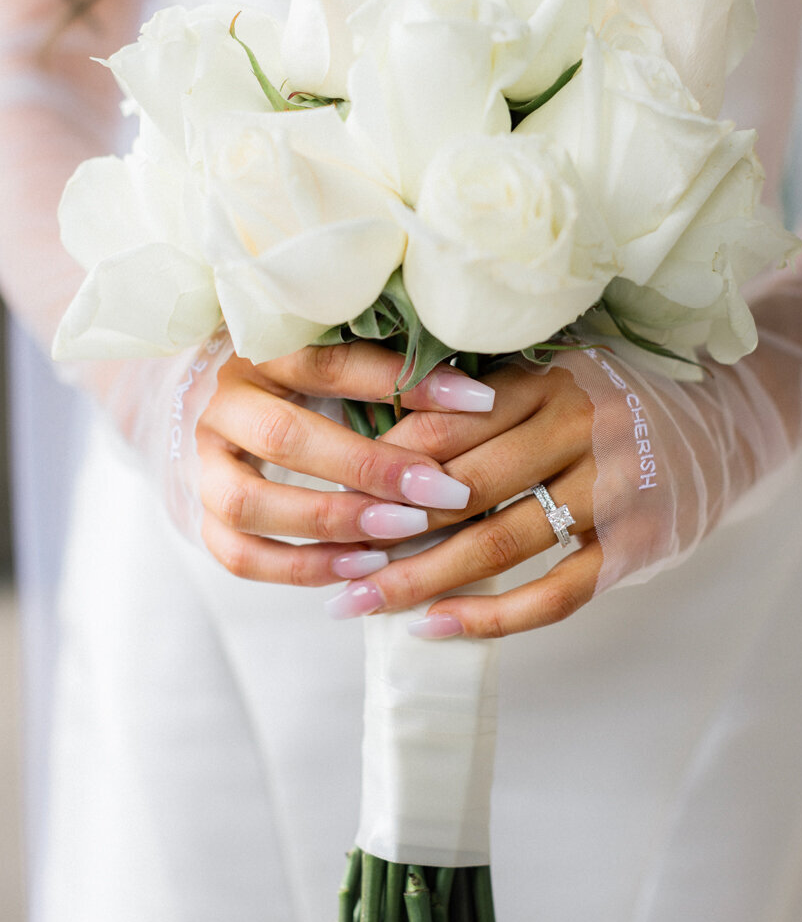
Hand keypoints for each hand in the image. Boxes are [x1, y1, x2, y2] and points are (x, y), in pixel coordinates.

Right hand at [195, 342, 494, 583]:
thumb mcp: (345, 364)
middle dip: (368, 469)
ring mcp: (204, 464)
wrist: (233, 416)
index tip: (477, 402)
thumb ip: (392, 372)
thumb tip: (476, 388)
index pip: (330, 362)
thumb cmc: (312, 385)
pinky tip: (361, 567)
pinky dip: (301, 568)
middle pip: (285, 437)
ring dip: (331, 523)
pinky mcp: (203, 516)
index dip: (404, 381)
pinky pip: (240, 555)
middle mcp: (222, 404)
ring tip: (401, 534)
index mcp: (261, 352)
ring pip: (249, 502)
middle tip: (439, 490)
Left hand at [322, 348, 777, 637]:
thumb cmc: (614, 399)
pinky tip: (437, 630)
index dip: (385, 464)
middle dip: (390, 531)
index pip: (451, 423)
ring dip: (425, 580)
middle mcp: (585, 429)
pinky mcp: (638, 545)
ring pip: (503, 544)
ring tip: (362, 604)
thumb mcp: (557, 375)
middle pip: (468, 488)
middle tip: (331, 564)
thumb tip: (380, 438)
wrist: (725, 423)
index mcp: (553, 379)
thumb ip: (487, 399)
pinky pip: (557, 592)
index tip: (331, 494)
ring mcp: (616, 490)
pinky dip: (495, 618)